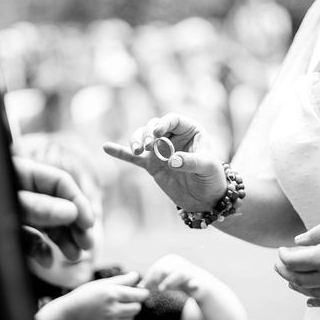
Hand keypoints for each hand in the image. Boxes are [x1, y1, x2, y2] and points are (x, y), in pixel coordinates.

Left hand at [13, 156, 94, 259]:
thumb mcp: (7, 205)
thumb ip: (37, 206)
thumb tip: (72, 212)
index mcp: (21, 173)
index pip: (60, 182)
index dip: (78, 202)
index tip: (89, 223)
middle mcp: (20, 191)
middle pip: (57, 204)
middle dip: (74, 225)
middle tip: (87, 243)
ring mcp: (13, 212)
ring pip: (46, 224)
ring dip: (62, 239)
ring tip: (74, 254)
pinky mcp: (6, 232)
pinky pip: (28, 239)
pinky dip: (39, 250)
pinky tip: (47, 260)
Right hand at [62, 272, 149, 319]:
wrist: (68, 315)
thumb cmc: (85, 296)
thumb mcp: (102, 284)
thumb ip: (122, 280)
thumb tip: (137, 276)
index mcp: (112, 294)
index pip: (139, 295)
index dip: (142, 293)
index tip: (140, 292)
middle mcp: (112, 310)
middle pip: (137, 308)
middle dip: (134, 304)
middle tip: (125, 301)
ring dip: (128, 315)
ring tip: (116, 310)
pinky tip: (111, 319)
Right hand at [102, 113, 225, 211]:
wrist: (206, 199)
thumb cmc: (212, 178)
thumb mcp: (208, 168)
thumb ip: (191, 162)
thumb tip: (172, 160)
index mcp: (189, 130)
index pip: (173, 120)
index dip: (163, 124)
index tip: (156, 133)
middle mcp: (172, 137)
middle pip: (153, 127)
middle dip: (146, 134)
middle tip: (147, 146)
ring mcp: (160, 151)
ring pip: (141, 139)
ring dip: (136, 141)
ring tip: (137, 151)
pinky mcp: (151, 165)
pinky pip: (133, 158)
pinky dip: (121, 153)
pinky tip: (106, 147)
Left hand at [140, 254, 207, 298]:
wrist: (201, 285)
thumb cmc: (178, 282)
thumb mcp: (164, 281)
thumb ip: (152, 283)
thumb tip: (137, 287)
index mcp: (170, 260)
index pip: (156, 268)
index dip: (149, 278)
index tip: (143, 289)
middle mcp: (180, 263)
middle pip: (165, 269)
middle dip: (155, 280)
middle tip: (148, 290)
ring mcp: (190, 271)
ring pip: (179, 274)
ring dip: (170, 281)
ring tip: (161, 289)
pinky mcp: (200, 281)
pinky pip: (197, 282)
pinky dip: (194, 284)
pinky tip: (192, 286)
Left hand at [275, 215, 319, 306]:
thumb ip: (314, 234)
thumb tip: (297, 242)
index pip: (292, 262)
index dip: (282, 256)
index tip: (281, 249)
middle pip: (297, 280)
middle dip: (284, 272)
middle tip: (279, 263)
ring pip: (310, 293)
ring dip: (296, 286)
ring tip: (289, 278)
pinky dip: (315, 301)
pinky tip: (308, 300)